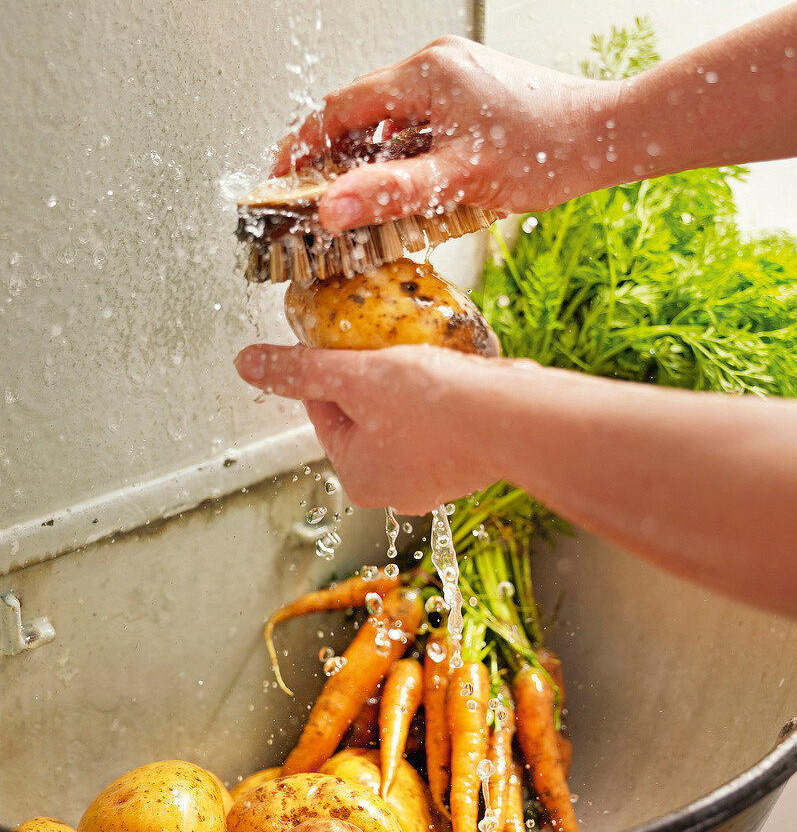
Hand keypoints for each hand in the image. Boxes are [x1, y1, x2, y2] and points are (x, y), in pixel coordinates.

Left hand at [234, 343, 504, 512]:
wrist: (513, 419)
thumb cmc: (433, 405)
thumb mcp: (353, 376)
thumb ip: (300, 370)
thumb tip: (248, 363)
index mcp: (357, 477)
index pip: (324, 410)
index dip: (332, 368)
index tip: (347, 341)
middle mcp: (394, 491)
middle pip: (365, 417)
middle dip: (373, 380)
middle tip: (389, 347)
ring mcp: (436, 482)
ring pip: (405, 420)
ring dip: (409, 388)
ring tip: (424, 357)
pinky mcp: (469, 466)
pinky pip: (442, 426)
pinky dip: (443, 402)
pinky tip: (454, 377)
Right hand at [270, 36, 619, 233]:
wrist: (607, 135)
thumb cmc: (545, 152)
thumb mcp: (461, 179)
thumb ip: (392, 192)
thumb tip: (330, 209)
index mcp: (425, 74)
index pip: (339, 106)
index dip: (303, 145)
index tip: (282, 178)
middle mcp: (436, 62)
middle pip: (362, 108)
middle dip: (335, 154)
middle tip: (319, 198)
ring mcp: (456, 72)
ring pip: (391, 115)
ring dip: (372, 155)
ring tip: (363, 200)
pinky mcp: (473, 88)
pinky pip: (420, 118)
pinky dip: (405, 149)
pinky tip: (411, 183)